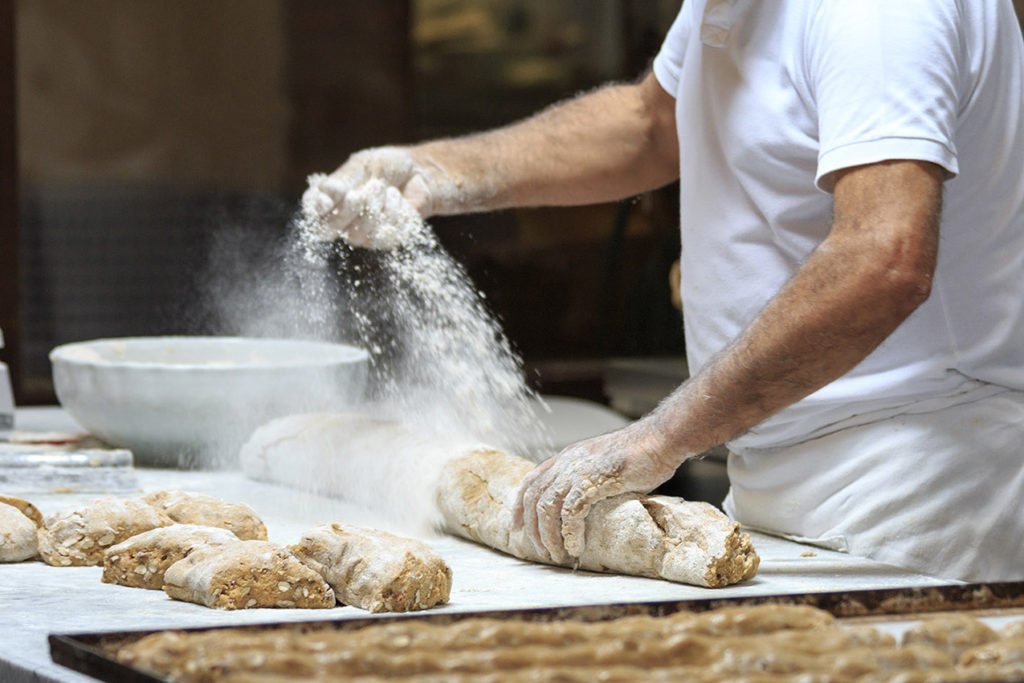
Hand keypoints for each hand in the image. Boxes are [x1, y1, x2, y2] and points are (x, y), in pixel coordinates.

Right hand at [301, 147, 455, 247]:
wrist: (422, 174)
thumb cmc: (388, 167)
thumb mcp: (362, 165)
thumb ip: (342, 180)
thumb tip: (324, 194)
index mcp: (329, 197)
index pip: (311, 208)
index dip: (316, 206)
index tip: (330, 195)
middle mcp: (340, 219)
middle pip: (326, 230)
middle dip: (345, 211)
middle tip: (360, 194)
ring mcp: (361, 233)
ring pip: (355, 235)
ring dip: (373, 208)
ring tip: (386, 189)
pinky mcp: (383, 241)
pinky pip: (381, 235)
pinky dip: (392, 213)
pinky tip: (398, 200)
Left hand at [512, 421, 682, 564]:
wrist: (661, 440)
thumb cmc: (641, 454)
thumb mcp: (604, 465)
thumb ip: (591, 481)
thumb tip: (588, 507)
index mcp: (568, 457)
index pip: (531, 480)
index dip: (520, 505)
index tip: (517, 526)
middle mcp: (567, 462)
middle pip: (534, 497)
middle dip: (533, 528)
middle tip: (541, 550)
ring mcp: (578, 470)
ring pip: (547, 507)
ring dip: (548, 535)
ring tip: (557, 554)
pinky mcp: (593, 481)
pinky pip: (571, 512)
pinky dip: (569, 532)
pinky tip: (576, 546)